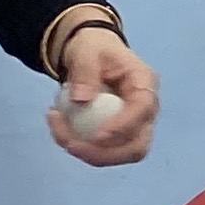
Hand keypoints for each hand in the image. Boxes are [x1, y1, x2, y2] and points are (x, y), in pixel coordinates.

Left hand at [44, 25, 160, 166]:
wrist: (93, 55)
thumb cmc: (94, 50)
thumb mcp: (86, 51)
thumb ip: (84, 71)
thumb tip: (80, 99)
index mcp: (144, 84)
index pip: (143, 109)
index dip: (123, 126)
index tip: (95, 136)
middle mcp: (146, 111)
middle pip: (138, 145)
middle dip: (104, 154)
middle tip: (70, 144)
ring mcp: (134, 126)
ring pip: (121, 155)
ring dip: (89, 154)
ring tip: (59, 131)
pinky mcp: (118, 136)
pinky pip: (103, 152)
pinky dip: (81, 148)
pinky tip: (60, 128)